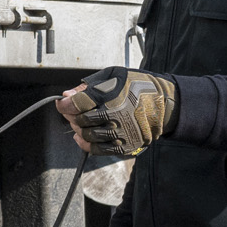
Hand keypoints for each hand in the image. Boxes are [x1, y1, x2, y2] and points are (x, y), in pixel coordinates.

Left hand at [60, 68, 177, 157]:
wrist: (164, 104)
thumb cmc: (137, 87)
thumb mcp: (113, 76)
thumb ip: (88, 86)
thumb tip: (67, 95)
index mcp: (113, 95)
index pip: (78, 103)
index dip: (65, 104)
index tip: (62, 104)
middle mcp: (117, 116)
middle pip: (81, 121)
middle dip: (71, 116)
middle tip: (72, 113)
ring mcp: (122, 133)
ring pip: (88, 136)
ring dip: (79, 129)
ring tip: (81, 123)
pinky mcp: (125, 146)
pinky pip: (98, 150)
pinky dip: (86, 144)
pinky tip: (82, 137)